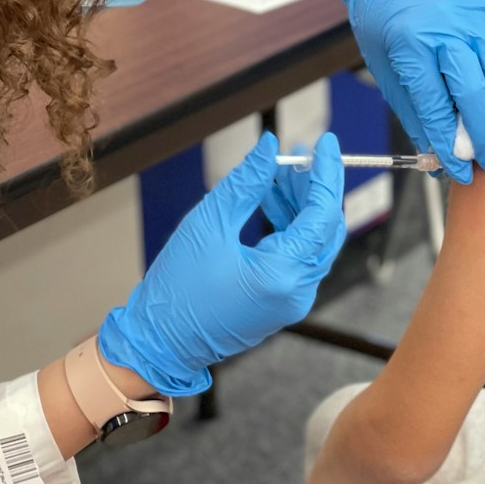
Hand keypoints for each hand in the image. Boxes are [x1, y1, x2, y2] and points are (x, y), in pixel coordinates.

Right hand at [97, 133, 345, 395]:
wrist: (159, 341)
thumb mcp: (208, 224)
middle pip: (324, 228)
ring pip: (313, 242)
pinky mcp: (282, 302)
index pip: (322, 214)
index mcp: (283, 274)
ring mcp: (293, 300)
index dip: (326, 173)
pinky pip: (298, 257)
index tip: (324, 142)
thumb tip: (269, 147)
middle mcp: (298, 291)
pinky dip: (290, 227)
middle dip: (314, 187)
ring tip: (278, 173)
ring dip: (300, 205)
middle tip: (297, 154)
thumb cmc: (177, 289)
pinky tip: (271, 201)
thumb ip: (246, 182)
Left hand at [322, 0, 484, 182]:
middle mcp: (447, 28)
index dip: (449, 145)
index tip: (459, 171)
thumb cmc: (383, 19)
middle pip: (476, 93)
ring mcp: (476, 12)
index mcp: (411, 46)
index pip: (437, 107)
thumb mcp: (385, 67)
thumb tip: (440, 157)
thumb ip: (416, 111)